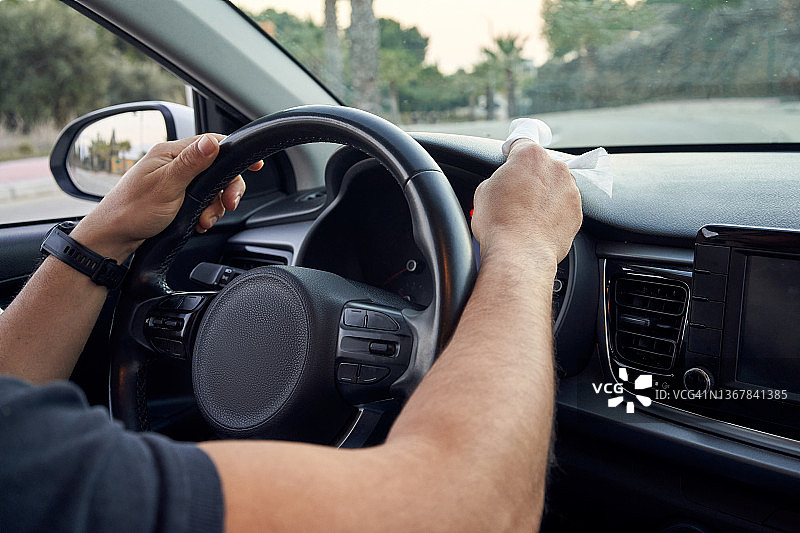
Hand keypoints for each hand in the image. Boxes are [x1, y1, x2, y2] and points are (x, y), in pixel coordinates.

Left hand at [70, 134, 261, 261]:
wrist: (114, 238)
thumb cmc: (133, 211)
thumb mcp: (167, 186)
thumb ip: (192, 163)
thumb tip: (212, 141)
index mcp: (171, 153)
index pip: (212, 144)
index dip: (234, 154)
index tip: (254, 165)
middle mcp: (175, 164)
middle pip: (217, 169)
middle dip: (226, 189)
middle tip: (228, 204)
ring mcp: (176, 181)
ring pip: (212, 188)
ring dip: (215, 206)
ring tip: (204, 220)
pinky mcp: (177, 198)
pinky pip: (203, 202)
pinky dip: (206, 213)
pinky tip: (199, 223)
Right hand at [471, 140, 581, 266]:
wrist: (518, 254)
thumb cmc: (499, 223)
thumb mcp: (483, 192)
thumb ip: (498, 178)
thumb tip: (503, 184)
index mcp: (530, 156)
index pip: (522, 141)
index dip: (513, 151)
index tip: (512, 157)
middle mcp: (555, 168)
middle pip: (541, 166)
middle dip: (530, 177)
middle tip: (514, 195)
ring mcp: (570, 191)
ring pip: (555, 187)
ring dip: (544, 196)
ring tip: (526, 215)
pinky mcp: (577, 213)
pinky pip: (564, 208)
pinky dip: (553, 214)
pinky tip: (536, 226)